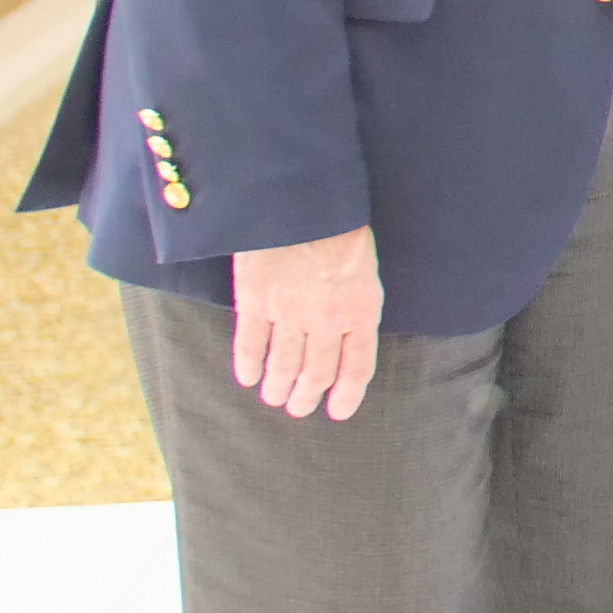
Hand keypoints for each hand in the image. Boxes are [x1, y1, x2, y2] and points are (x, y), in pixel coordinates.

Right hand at [229, 229, 383, 421]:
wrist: (304, 201)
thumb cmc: (340, 231)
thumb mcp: (365, 271)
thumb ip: (357, 307)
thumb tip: (349, 338)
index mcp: (361, 310)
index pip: (357, 367)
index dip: (347, 394)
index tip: (337, 411)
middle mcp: (327, 319)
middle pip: (317, 372)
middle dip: (307, 396)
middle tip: (299, 408)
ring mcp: (290, 312)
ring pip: (284, 365)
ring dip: (278, 387)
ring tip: (274, 397)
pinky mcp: (256, 301)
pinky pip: (251, 344)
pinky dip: (249, 365)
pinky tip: (247, 378)